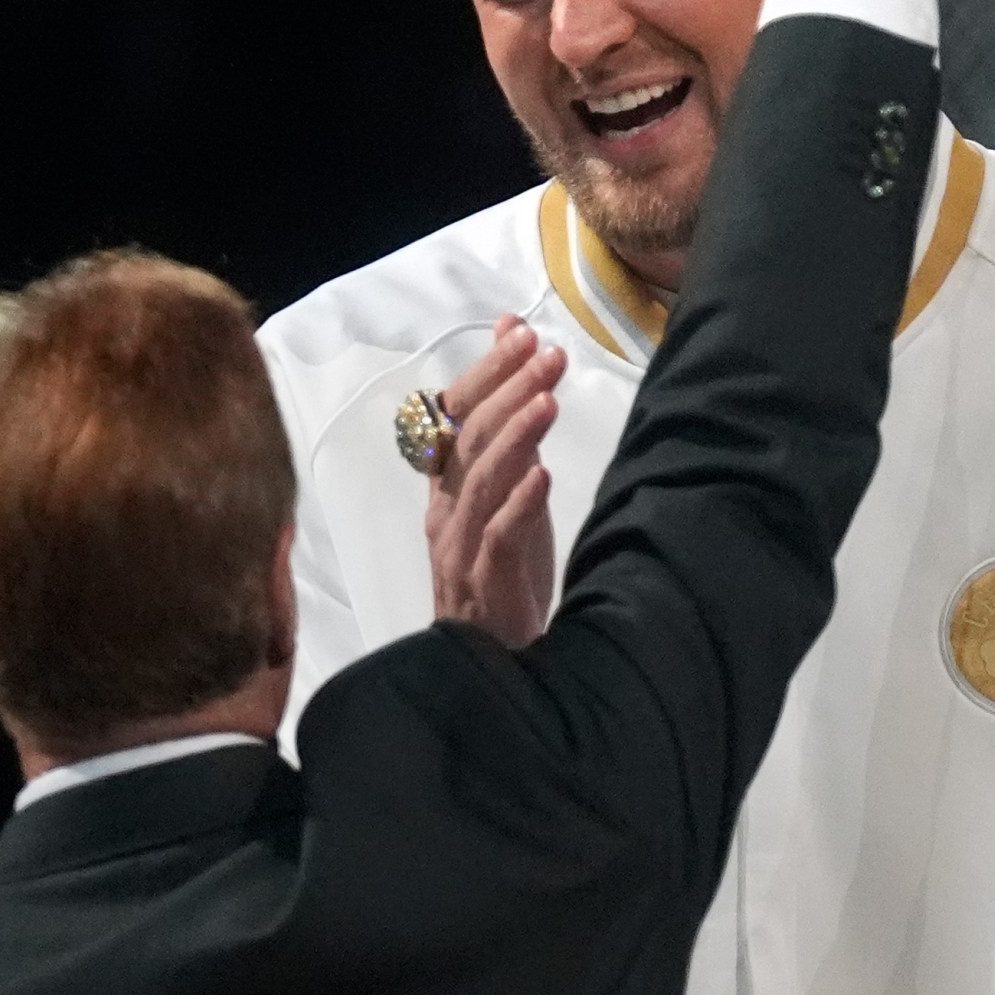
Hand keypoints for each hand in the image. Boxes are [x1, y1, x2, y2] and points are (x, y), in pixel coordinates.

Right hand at [426, 316, 566, 649]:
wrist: (495, 662)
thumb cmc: (502, 572)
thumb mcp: (510, 493)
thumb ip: (511, 430)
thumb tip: (520, 359)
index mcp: (447, 486)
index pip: (454, 415)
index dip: (486, 372)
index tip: (523, 332)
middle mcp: (446, 511)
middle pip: (468, 438)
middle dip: (508, 389)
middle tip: (547, 354)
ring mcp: (460, 548)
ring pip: (480, 482)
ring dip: (515, 437)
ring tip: (548, 400)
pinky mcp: (485, 583)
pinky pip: (496, 538)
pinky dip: (518, 504)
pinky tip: (542, 476)